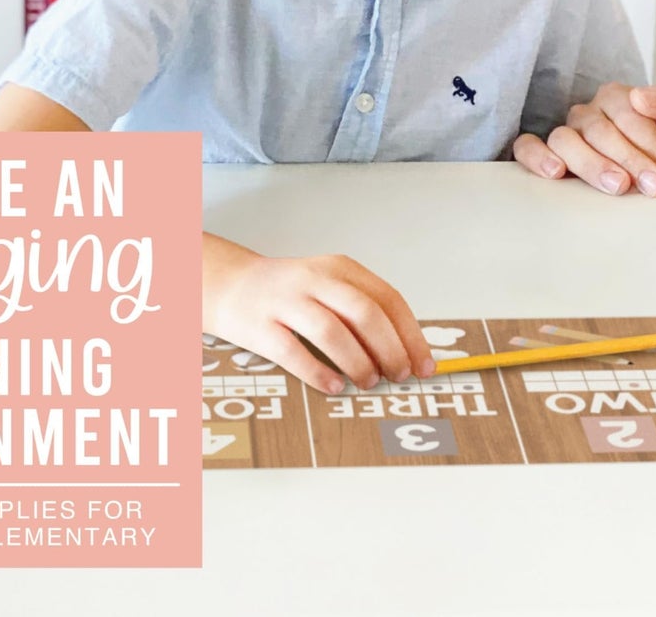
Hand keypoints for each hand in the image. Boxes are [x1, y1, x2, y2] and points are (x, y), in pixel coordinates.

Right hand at [203, 235, 434, 395]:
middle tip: (399, 375)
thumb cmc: (291, 293)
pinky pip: (293, 352)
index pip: (387, 298)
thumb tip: (406, 352)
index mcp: (339, 268)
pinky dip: (318, 372)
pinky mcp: (261, 326)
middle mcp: (314, 280)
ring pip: (331, 331)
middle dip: (389, 349)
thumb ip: (363, 310)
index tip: (424, 365)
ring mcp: (286, 302)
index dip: (410, 334)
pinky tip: (334, 386)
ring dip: (357, 362)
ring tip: (369, 382)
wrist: (231, 284)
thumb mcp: (330, 286)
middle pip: (364, 313)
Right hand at [511, 82, 655, 197]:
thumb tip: (640, 96)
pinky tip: (555, 173)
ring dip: (592, 164)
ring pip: (565, 140)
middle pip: (599, 131)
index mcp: (618, 97)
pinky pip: (527, 147)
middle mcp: (588, 112)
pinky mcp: (551, 154)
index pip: (628, 115)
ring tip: (617, 186)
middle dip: (630, 160)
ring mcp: (567, 133)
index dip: (652, 146)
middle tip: (654, 188)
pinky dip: (536, 156)